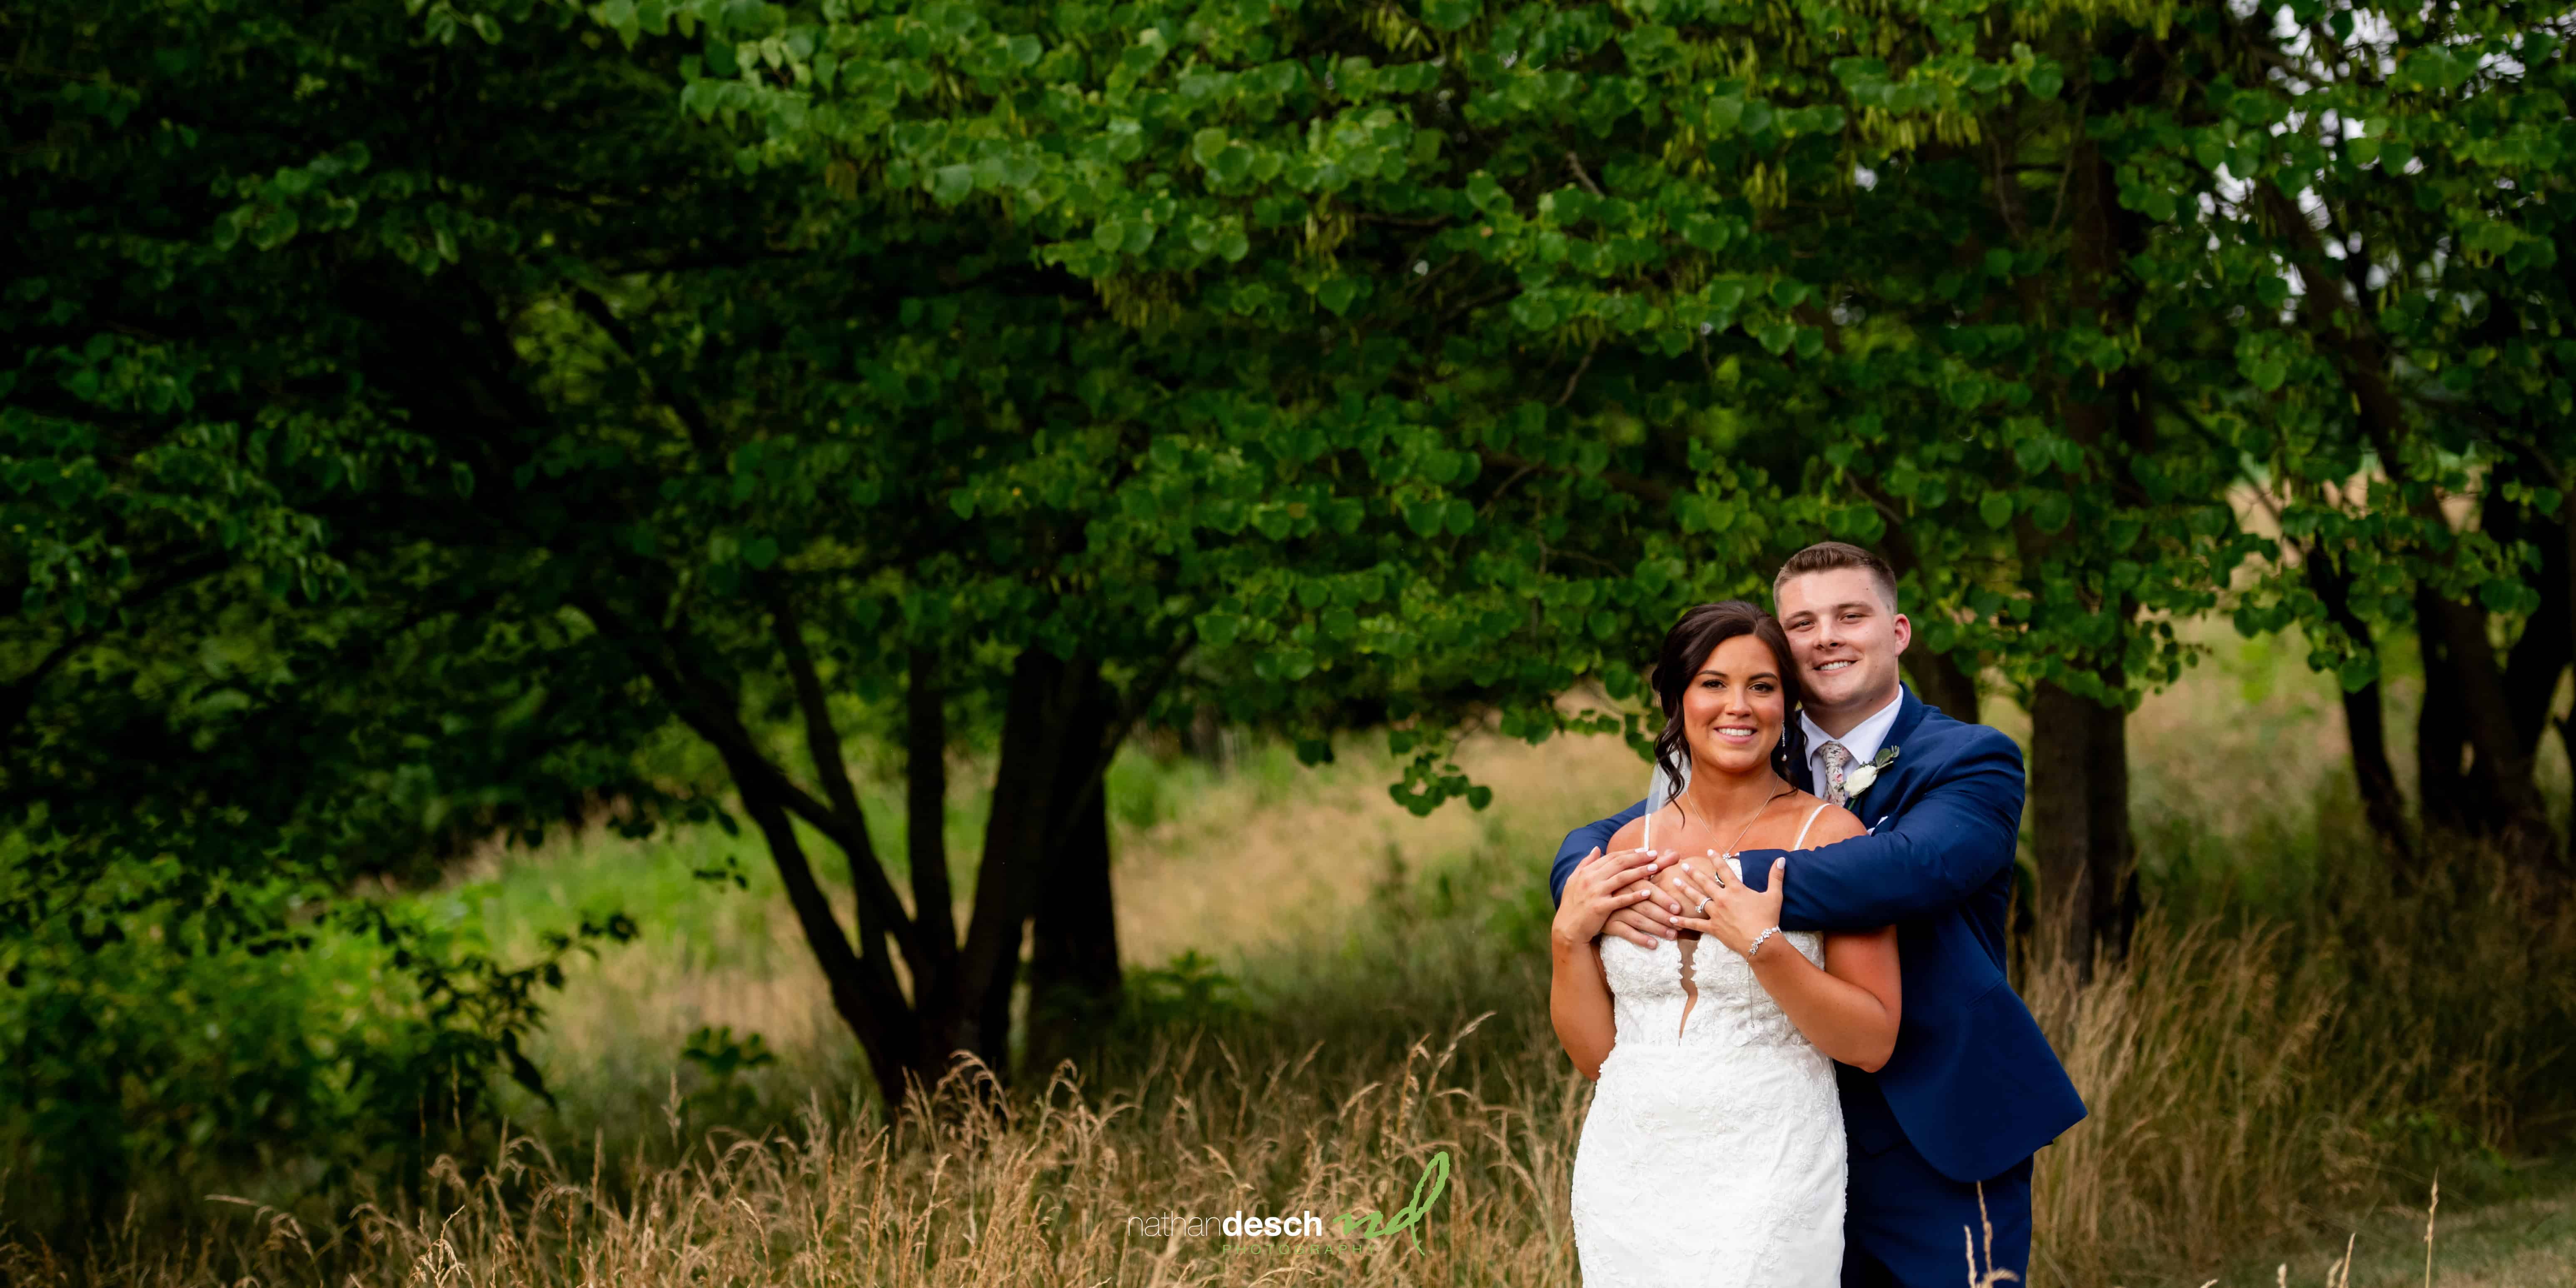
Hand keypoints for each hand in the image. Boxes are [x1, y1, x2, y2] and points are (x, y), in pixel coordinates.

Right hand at [1552, 847, 1663, 948]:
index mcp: (1586, 871)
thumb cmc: (1572, 904)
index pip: (1611, 857)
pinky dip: (1634, 896)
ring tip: (1655, 868)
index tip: (1645, 849)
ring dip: (1640, 872)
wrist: (1567, 928)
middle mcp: (1591, 879)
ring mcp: (1595, 893)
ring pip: (1622, 878)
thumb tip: (1596, 848)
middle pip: (1619, 863)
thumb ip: (1585, 863)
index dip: (1629, 852)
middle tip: (1654, 854)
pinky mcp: (1600, 908)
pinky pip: (1621, 900)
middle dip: (1638, 857)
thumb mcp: (1574, 880)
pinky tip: (1647, 893)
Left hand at [1670, 854, 1785, 957]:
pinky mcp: (1713, 928)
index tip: (1709, 851)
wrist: (1761, 942)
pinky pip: (1695, 924)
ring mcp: (1716, 913)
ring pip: (1697, 899)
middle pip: (1705, 882)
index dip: (1716, 859)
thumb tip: (1781, 860)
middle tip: (1683, 866)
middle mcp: (1723, 899)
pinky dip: (1683, 922)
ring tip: (1675, 882)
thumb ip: (1776, 876)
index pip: (1724, 870)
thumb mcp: (1774, 895)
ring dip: (1685, 890)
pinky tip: (1672, 919)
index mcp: (1736, 889)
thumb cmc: (1768, 918)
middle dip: (1693, 873)